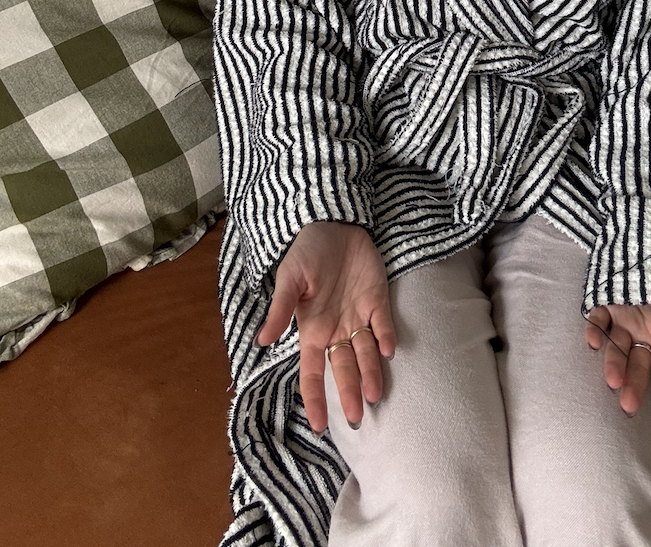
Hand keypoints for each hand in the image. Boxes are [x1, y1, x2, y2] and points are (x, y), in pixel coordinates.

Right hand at [257, 221, 396, 434]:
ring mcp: (358, 317)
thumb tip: (262, 342)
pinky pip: (384, 324)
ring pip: (366, 354)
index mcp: (312, 330)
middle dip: (349, 393)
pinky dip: (386, 337)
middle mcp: (336, 330)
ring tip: (375, 395)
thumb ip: (280, 309)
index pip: (313, 372)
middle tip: (357, 418)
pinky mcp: (378, 300)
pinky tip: (388, 349)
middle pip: (343, 369)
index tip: (318, 425)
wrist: (334, 223)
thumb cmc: (307, 252)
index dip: (315, 398)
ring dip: (371, 373)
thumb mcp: (290, 278)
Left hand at [585, 302, 650, 439]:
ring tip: (611, 379)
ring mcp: (623, 317)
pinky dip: (595, 329)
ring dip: (613, 363)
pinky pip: (598, 318)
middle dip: (634, 387)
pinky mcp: (605, 298)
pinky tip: (594, 339)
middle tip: (628, 406)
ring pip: (616, 347)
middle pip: (639, 367)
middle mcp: (644, 332)